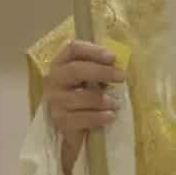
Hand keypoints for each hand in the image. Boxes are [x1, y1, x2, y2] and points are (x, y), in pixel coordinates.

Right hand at [43, 40, 123, 174]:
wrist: (73, 125)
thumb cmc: (84, 95)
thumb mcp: (90, 78)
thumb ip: (100, 68)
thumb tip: (119, 64)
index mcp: (61, 63)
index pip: (73, 49)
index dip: (93, 50)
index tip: (112, 57)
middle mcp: (53, 79)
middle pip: (75, 70)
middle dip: (101, 72)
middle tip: (122, 77)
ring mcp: (55, 100)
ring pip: (81, 96)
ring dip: (103, 99)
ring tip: (116, 104)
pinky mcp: (61, 120)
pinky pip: (83, 117)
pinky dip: (100, 117)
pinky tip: (110, 116)